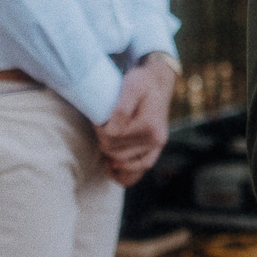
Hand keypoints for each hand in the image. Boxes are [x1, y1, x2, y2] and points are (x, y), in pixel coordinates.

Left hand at [94, 57, 175, 186]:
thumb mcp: (130, 87)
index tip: (99, 117)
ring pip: (123, 163)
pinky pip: (139, 170)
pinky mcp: (155, 149)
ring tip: (107, 139)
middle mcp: (155, 139)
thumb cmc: (142, 82)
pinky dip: (124, 174)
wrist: (158, 82)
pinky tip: (112, 170)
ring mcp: (156, 146)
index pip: (111, 137)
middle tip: (102, 125)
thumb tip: (110, 131)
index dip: (99, 128)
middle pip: (115, 152)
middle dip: (103, 140)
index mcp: (148, 125)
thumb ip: (121, 110)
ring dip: (110, 153)